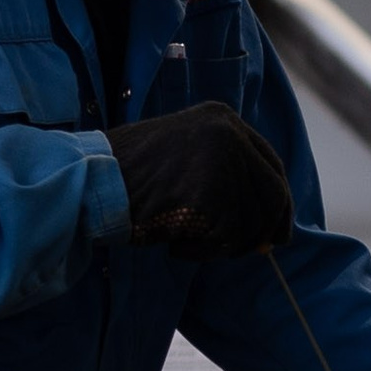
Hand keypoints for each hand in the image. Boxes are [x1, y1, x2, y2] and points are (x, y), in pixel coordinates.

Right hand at [107, 103, 292, 261]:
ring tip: (184, 238)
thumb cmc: (129, 180)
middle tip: (257, 250)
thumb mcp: (184, 160)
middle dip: (267, 228)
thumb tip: (269, 227)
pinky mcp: (216, 191)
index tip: (277, 228)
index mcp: (223, 118)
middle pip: (274, 193)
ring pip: (252, 221)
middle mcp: (230, 132)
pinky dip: (203, 252)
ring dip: (223, 244)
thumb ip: (225, 178)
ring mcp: (225, 159)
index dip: (278, 201)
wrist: (93, 184)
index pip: (270, 164)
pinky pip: (229, 238)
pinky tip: (175, 243)